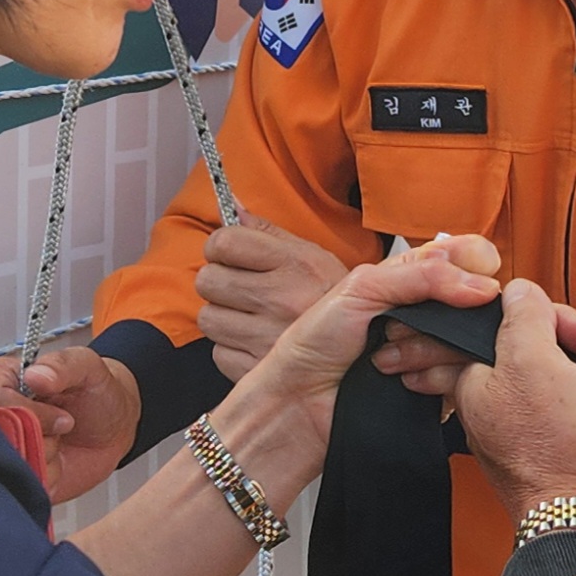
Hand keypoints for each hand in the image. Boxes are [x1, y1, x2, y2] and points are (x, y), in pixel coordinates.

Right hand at [0, 346, 140, 503]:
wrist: (112, 430)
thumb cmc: (94, 393)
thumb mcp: (85, 367)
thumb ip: (61, 365)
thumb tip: (35, 376)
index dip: (29, 413)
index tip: (59, 415)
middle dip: (41, 436)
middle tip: (63, 426)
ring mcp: (0, 447)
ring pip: (12, 462)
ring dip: (47, 456)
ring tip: (58, 440)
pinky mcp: (13, 476)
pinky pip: (24, 483)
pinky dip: (50, 476)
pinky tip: (57, 461)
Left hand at [195, 219, 352, 377]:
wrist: (368, 349)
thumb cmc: (332, 300)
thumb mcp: (312, 256)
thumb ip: (268, 232)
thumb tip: (233, 205)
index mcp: (294, 264)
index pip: (224, 242)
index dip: (220, 246)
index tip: (228, 253)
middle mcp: (280, 299)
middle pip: (208, 281)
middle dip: (219, 281)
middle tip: (239, 286)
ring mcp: (268, 337)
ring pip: (209, 319)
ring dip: (224, 317)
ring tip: (249, 316)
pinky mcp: (257, 370)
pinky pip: (219, 352)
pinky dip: (232, 348)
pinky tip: (255, 341)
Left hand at [212, 234, 501, 494]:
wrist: (298, 402)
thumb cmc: (315, 343)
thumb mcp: (364, 287)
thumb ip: (424, 275)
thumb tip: (483, 285)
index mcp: (411, 277)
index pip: (468, 256)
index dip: (474, 266)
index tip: (467, 283)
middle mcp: (429, 311)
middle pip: (477, 302)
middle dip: (443, 314)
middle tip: (397, 326)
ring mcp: (437, 350)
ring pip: (470, 342)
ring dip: (429, 348)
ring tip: (387, 358)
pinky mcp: (441, 389)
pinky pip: (464, 379)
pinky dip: (434, 377)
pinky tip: (403, 381)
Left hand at [450, 279, 575, 543]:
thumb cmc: (554, 448)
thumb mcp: (528, 362)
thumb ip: (523, 316)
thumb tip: (518, 291)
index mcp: (489, 385)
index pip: (505, 330)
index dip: (537, 320)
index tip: (557, 329)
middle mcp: (528, 405)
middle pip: (570, 347)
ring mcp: (571, 427)